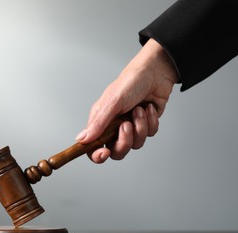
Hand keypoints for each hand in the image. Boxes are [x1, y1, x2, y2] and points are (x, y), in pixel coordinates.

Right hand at [76, 38, 178, 162]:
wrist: (156, 72)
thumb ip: (98, 123)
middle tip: (126, 126)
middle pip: (117, 151)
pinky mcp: (147, 124)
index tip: (104, 153)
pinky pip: (150, 134)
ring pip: (136, 144)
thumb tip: (81, 139)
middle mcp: (115, 127)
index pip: (94, 147)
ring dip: (140, 126)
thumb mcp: (112, 102)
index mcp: (101, 122)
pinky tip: (149, 108)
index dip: (97, 155)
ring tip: (139, 109)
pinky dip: (151, 121)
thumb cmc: (130, 82)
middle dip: (124, 141)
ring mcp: (131, 126)